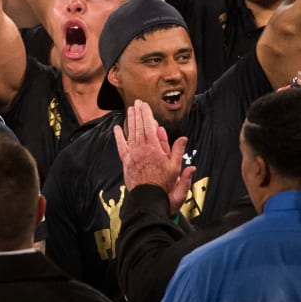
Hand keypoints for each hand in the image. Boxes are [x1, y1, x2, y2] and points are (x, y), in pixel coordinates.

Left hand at [113, 100, 194, 215]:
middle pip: (139, 127)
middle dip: (138, 113)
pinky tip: (117, 128)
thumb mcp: (176, 169)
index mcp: (154, 149)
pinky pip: (121, 146)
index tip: (145, 105)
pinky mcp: (126, 161)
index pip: (149, 127)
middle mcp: (142, 149)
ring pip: (131, 134)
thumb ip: (177, 151)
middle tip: (137, 102)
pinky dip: (119, 136)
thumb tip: (183, 138)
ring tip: (130, 110)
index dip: (146, 115)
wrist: (149, 199)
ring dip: (130, 121)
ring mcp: (133, 155)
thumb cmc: (164, 185)